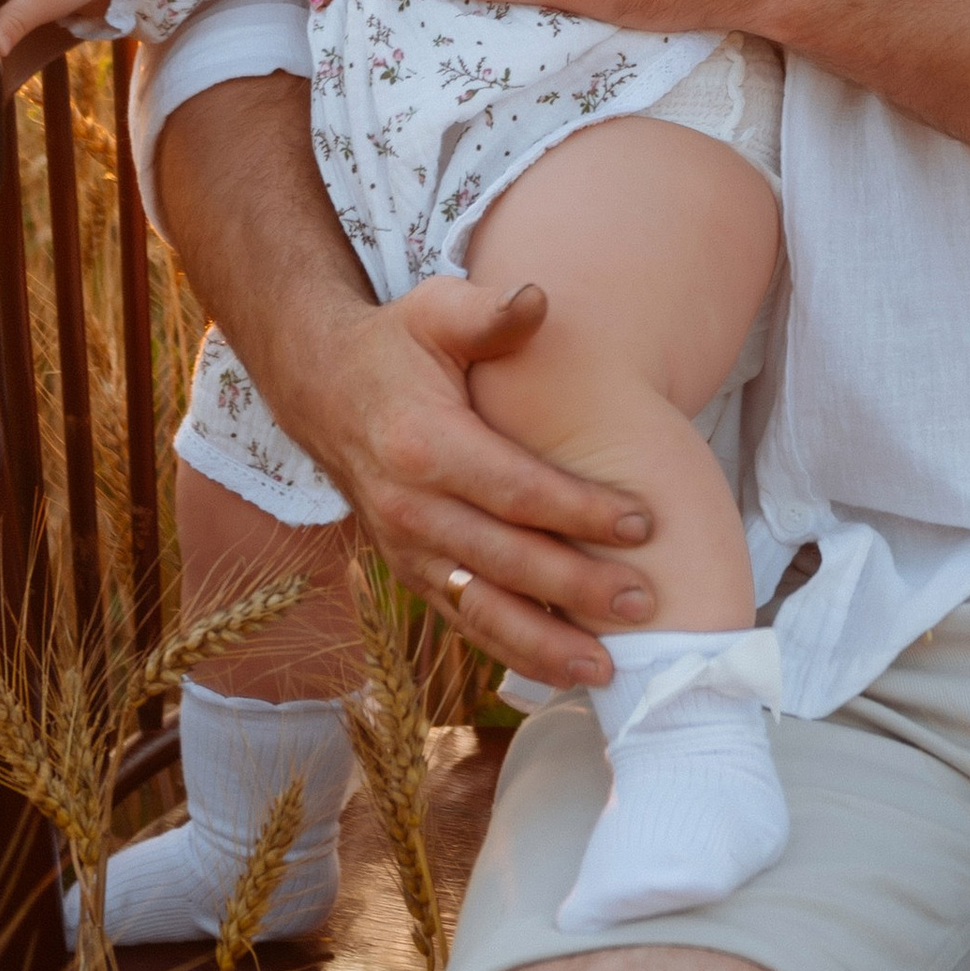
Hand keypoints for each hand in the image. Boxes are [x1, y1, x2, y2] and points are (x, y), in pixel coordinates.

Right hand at [272, 272, 658, 683]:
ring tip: (609, 670)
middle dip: (577, 588)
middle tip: (647, 603)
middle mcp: (409, 507)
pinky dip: (510, 652)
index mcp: (423, 444)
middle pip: (505, 560)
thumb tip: (537, 298)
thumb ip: (488, 312)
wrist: (322, 389)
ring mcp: (405, 548)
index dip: (579, 510)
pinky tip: (562, 672)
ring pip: (480, 610)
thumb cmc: (396, 346)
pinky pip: (462, 621)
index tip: (643, 523)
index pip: (514, 488)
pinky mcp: (408, 571)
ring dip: (544, 645)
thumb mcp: (435, 311)